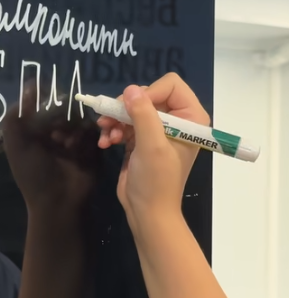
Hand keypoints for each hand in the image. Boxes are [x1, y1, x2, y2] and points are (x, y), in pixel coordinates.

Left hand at [3, 82, 99, 216]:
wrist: (58, 202)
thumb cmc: (34, 174)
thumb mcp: (16, 144)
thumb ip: (18, 114)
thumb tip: (31, 84)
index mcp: (36, 128)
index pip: (44, 101)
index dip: (46, 102)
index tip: (46, 109)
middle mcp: (55, 130)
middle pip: (64, 106)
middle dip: (61, 116)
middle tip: (56, 135)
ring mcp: (75, 137)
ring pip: (80, 115)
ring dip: (73, 127)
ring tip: (67, 146)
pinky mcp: (92, 145)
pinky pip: (94, 129)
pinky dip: (86, 136)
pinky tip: (78, 149)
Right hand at [97, 74, 209, 233]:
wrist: (147, 212)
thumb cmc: (156, 181)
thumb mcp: (151, 146)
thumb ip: (143, 115)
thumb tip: (130, 90)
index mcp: (191, 117)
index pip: (170, 85)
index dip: (149, 93)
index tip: (131, 109)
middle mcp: (177, 119)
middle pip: (148, 94)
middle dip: (127, 108)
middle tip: (111, 121)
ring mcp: (158, 129)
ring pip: (132, 107)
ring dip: (116, 119)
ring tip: (106, 134)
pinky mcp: (142, 138)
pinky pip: (125, 122)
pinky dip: (113, 129)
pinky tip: (105, 142)